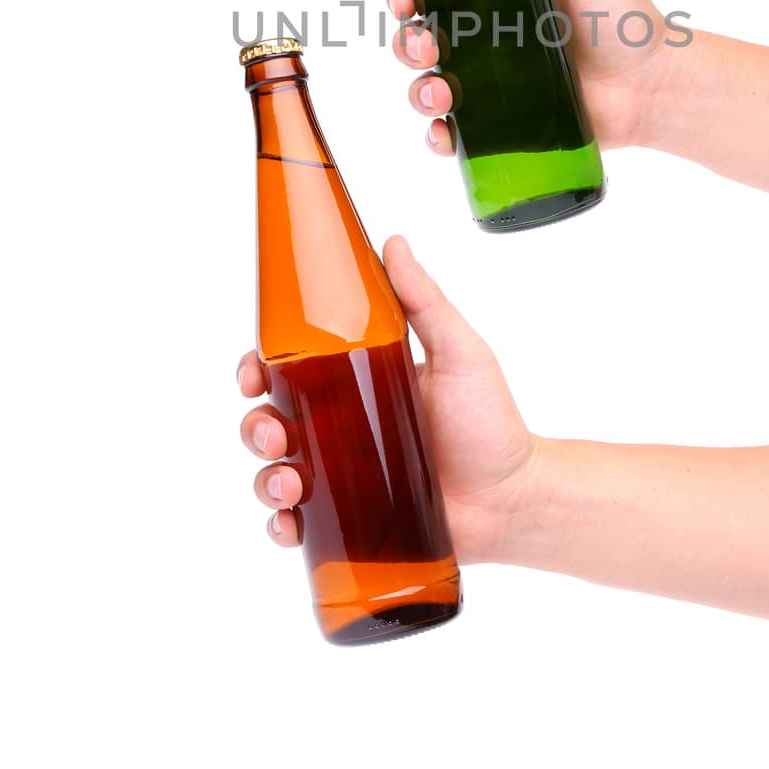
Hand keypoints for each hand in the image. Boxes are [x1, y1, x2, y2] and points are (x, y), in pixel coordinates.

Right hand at [237, 235, 537, 563]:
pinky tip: (288, 523)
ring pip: (276, 473)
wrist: (515, 499)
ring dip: (265, 478)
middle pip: (272, 420)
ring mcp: (344, 479)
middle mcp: (343, 428)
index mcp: (358, 382)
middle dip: (255, 426)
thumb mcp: (458, 352)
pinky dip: (280, 526)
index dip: (258, 369)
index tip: (253, 372)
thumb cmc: (491, 424)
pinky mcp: (352, 524)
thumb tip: (392, 242)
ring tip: (290, 483)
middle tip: (273, 432)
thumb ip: (424, 301)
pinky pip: (299, 526)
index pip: (290, 369)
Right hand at [386, 0, 673, 154]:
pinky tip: (446, 133)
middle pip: (420, 35)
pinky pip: (456, 134)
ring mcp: (493, 83)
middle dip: (406, 39)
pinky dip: (440, 137)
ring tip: (440, 92)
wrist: (655, 82)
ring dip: (418, 89)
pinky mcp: (505, 126)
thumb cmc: (622, 11)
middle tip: (425, 42)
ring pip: (428, 85)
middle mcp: (487, 35)